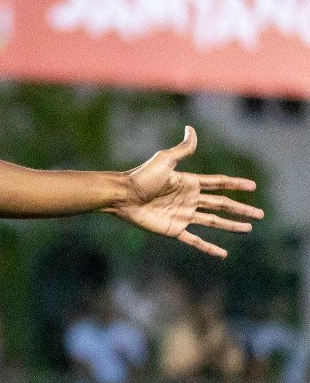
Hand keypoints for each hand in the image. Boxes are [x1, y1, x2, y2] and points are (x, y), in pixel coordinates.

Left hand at [108, 127, 261, 257]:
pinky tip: (222, 254)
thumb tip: (191, 128)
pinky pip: (195, 240)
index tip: (252, 186)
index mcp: (189, 182)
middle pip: (222, 204)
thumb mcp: (164, 160)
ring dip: (231, 226)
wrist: (122, 196)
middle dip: (241, 209)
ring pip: (214, 222)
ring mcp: (183, 215)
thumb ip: (182, 149)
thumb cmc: (141, 176)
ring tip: (248, 228)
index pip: (219, 183)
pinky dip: (208, 247)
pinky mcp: (174, 229)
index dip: (236, 184)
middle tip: (260, 214)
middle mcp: (189, 199)